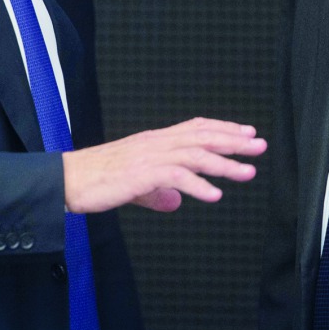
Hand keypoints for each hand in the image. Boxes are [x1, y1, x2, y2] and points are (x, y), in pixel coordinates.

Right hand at [62, 117, 266, 213]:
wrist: (68, 180)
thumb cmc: (98, 179)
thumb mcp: (135, 185)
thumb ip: (158, 192)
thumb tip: (175, 202)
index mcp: (156, 140)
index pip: (196, 127)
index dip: (224, 128)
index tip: (246, 132)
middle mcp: (157, 142)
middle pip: (203, 136)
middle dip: (234, 140)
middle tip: (260, 145)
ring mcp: (150, 156)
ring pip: (196, 154)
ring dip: (225, 163)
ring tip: (248, 172)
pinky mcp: (142, 173)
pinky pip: (176, 176)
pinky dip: (198, 185)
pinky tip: (214, 194)